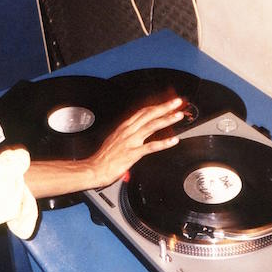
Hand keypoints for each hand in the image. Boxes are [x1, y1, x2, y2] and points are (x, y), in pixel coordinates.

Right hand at [24, 97, 182, 197]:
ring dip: (166, 119)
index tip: (166, 103)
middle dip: (164, 107)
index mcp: (124, 127)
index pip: (142, 112)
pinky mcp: (132, 154)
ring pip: (151, 126)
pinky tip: (173, 141)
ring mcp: (130, 142)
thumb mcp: (115, 140)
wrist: (94, 169)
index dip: (155, 106)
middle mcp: (127, 131)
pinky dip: (164, 143)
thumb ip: (127, 135)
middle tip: (177, 102)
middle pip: (148, 114)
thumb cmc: (103, 158)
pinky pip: (151, 147)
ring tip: (178, 115)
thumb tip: (136, 134)